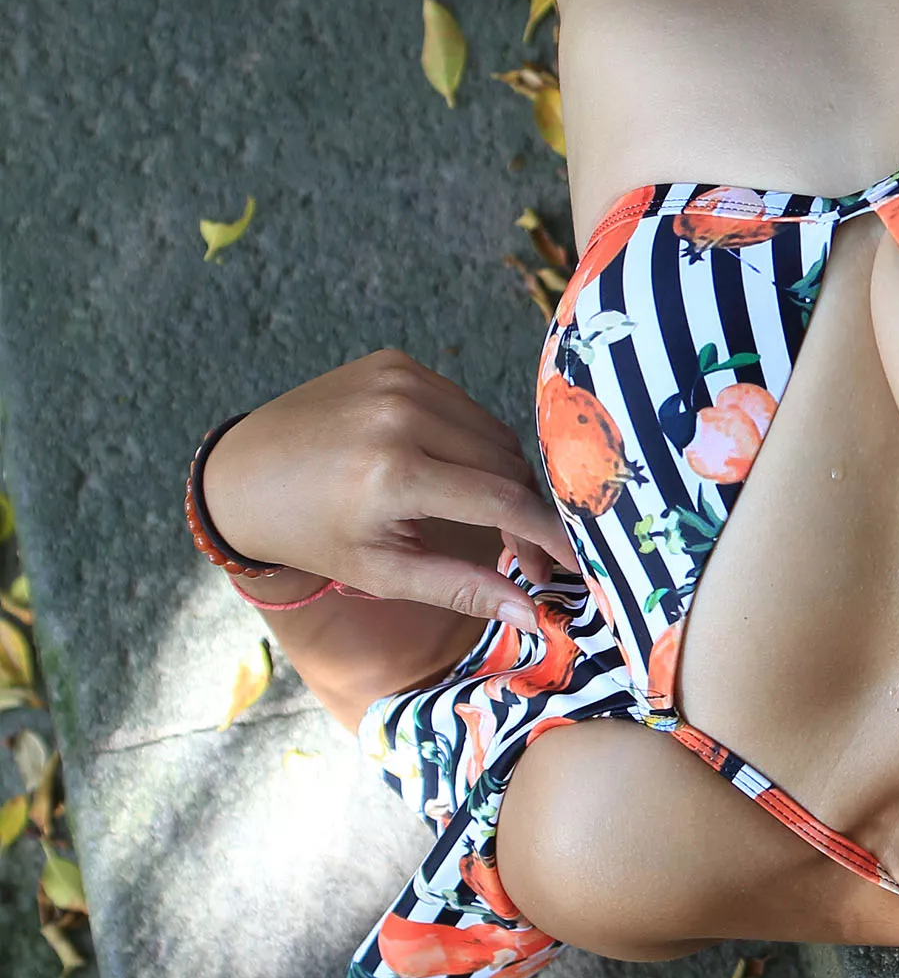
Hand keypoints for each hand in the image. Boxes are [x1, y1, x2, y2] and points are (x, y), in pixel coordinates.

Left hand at [201, 350, 576, 631]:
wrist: (241, 475)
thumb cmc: (310, 534)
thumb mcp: (383, 571)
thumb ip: (462, 587)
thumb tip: (534, 616)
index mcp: (394, 474)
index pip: (502, 500)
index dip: (549, 533)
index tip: (578, 560)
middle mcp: (401, 415)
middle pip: (506, 463)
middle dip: (526, 511)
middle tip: (527, 554)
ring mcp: (399, 379)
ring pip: (492, 431)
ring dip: (503, 474)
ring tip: (491, 516)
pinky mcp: (395, 361)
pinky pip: (463, 404)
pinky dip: (471, 440)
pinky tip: (452, 470)